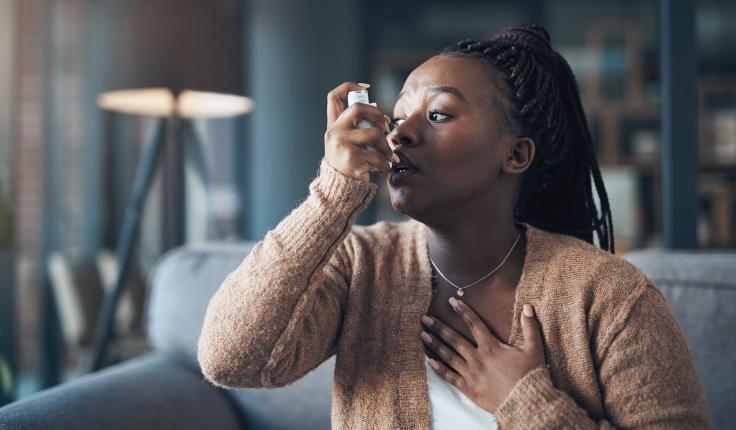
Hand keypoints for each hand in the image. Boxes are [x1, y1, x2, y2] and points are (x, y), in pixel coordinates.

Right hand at [324, 82, 396, 182]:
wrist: (339, 191)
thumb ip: (357, 130)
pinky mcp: (352, 159)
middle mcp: (334, 133)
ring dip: (386, 145)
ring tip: (388, 156)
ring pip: (374, 133)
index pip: (333, 97)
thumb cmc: (349, 165)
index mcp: (333, 126)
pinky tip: (384, 171)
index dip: (349, 87)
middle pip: (357, 108)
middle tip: (384, 126)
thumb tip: (382, 119)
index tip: (365, 88)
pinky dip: (385, 164)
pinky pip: (377, 156)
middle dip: (376, 113)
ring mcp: (342, 145)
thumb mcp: (346, 144)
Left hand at [420, 297, 546, 413]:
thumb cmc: (531, 377)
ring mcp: (471, 374)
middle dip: (438, 327)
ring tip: (422, 335)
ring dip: (434, 344)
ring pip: (448, 356)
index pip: (474, 324)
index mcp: (491, 347)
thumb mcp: (534, 350)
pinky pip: (449, 377)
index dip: (463, 311)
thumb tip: (528, 306)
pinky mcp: (468, 388)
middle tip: (424, 318)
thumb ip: (530, 327)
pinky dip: (438, 368)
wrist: (526, 404)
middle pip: (454, 339)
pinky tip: (428, 361)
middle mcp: (477, 358)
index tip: (452, 301)